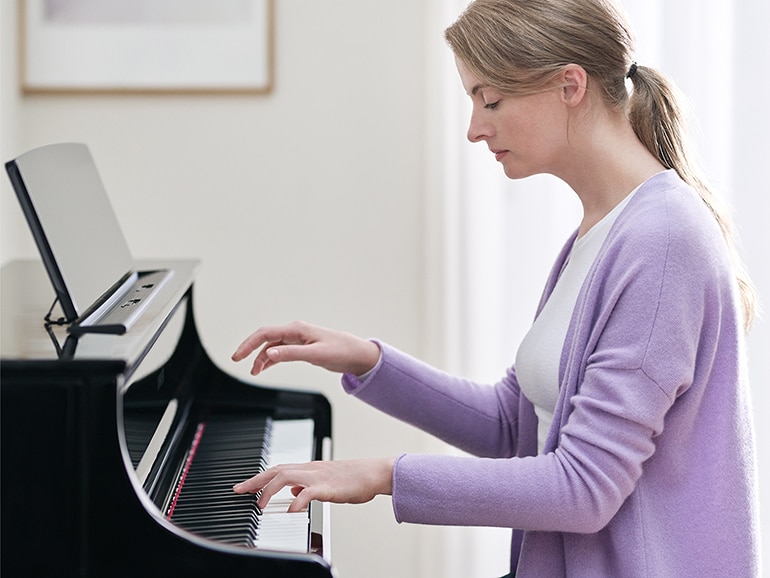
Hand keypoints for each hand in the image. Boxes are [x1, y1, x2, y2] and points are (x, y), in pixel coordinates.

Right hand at [231, 321, 380, 376]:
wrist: (358, 354)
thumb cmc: (341, 351)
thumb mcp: (315, 355)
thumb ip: (291, 354)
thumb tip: (269, 354)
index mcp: (297, 330)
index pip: (265, 334)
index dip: (249, 344)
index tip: (237, 356)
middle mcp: (295, 332)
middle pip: (265, 338)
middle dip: (251, 349)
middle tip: (238, 361)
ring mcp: (298, 339)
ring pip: (273, 346)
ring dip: (261, 358)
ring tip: (254, 372)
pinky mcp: (303, 347)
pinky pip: (281, 351)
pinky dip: (271, 359)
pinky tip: (265, 367)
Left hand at [232, 457, 396, 511]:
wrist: (373, 473)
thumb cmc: (353, 478)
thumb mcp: (325, 480)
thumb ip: (307, 484)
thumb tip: (293, 491)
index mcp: (308, 469)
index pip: (277, 469)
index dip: (258, 477)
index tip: (242, 487)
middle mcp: (310, 469)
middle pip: (276, 470)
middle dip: (255, 481)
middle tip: (239, 491)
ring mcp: (318, 476)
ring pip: (286, 476)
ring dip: (269, 490)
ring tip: (260, 505)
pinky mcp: (328, 487)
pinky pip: (308, 493)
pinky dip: (296, 501)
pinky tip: (290, 511)